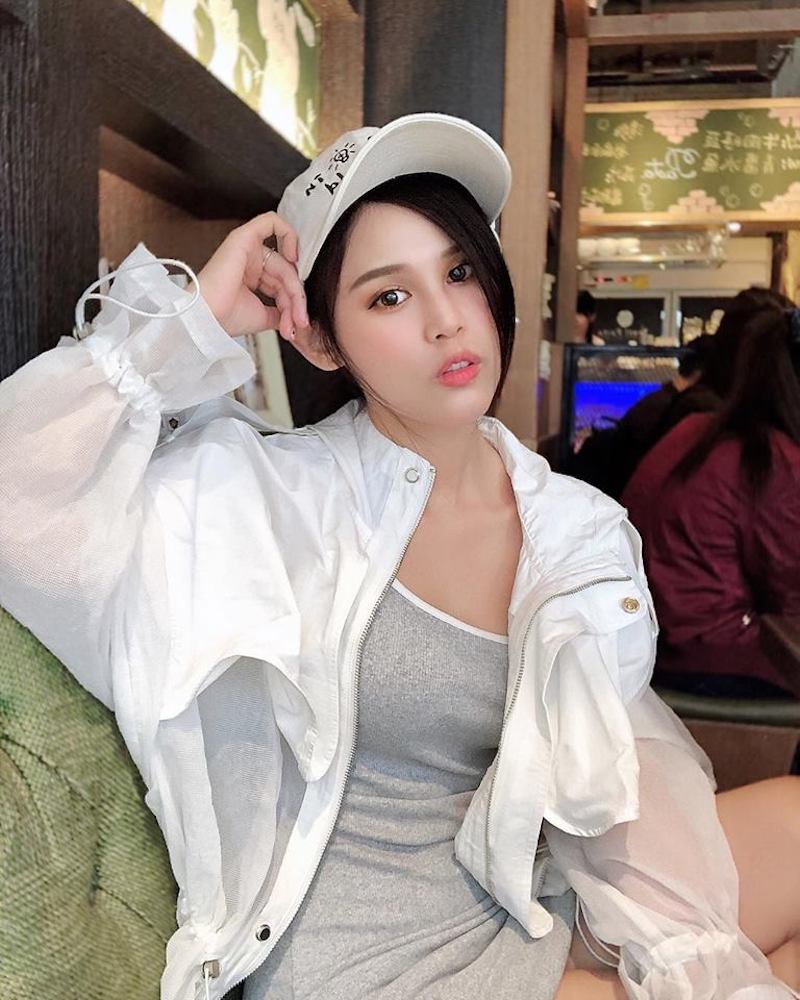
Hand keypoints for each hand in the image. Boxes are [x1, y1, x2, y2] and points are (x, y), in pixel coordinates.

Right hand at [197, 212, 308, 340]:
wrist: (209, 319)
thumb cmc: (225, 318)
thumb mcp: (263, 317)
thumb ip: (281, 312)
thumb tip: (295, 316)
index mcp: (250, 277)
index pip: (282, 284)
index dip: (294, 303)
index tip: (297, 321)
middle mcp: (249, 262)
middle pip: (286, 274)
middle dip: (296, 300)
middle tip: (298, 320)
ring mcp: (247, 249)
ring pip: (285, 262)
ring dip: (295, 291)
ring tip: (294, 314)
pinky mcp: (244, 238)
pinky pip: (272, 222)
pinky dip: (289, 235)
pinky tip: (294, 258)